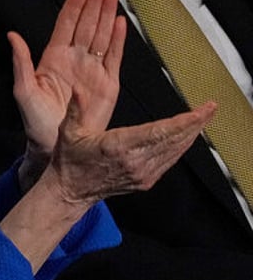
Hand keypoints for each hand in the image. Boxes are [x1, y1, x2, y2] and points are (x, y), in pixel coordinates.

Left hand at [10, 0, 124, 188]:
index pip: (66, 24)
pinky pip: (114, 57)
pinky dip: (119, 40)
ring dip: (106, 14)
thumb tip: (12, 36)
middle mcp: (74, 60)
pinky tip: (121, 22)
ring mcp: (92, 71)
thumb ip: (21, 62)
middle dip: (94, 2)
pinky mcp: (108, 85)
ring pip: (102, 36)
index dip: (74, 5)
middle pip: (87, 24)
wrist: (54, 148)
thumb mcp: (23, 91)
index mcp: (54, 58)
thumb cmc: (36, 123)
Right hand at [45, 99, 214, 206]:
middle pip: (173, 140)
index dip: (183, 122)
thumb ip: (76, 108)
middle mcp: (135, 161)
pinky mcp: (146, 179)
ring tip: (203, 119)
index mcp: (118, 146)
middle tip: (210, 108)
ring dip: (191, 135)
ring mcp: (142, 173)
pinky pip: (169, 161)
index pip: (158, 132)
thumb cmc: (70, 160)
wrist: (71, 190)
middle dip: (195, 123)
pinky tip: (188, 138)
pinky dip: (181, 148)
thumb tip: (78, 89)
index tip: (199, 111)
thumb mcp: (68, 130)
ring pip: (175, 152)